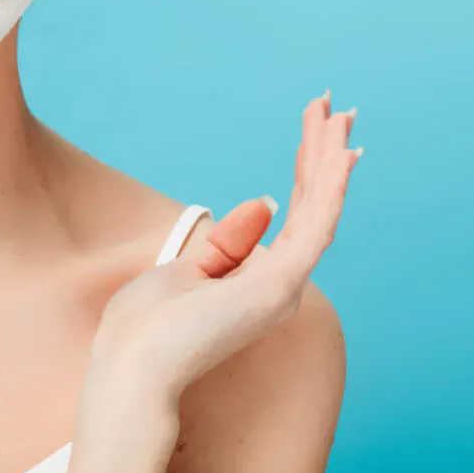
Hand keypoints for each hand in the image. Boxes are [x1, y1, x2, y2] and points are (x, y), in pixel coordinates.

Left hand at [84, 91, 361, 405]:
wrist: (132, 365)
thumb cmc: (148, 327)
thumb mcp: (188, 270)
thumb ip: (229, 243)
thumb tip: (265, 201)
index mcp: (260, 283)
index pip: (293, 213)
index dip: (306, 169)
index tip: (315, 126)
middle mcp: (282, 285)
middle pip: (312, 206)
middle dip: (325, 153)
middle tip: (338, 107)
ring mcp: (284, 287)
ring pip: (320, 210)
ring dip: (332, 160)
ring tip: (341, 115)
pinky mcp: (279, 285)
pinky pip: (315, 227)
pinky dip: (330, 189)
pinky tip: (340, 154)